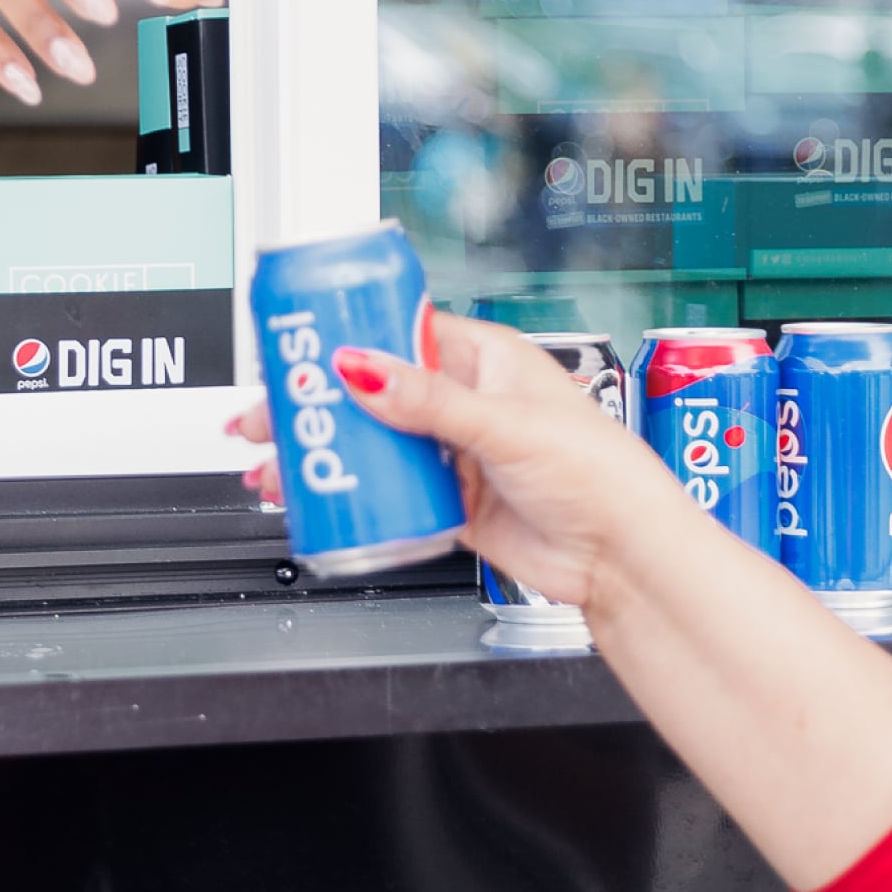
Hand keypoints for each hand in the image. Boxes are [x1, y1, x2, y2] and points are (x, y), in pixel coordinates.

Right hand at [230, 312, 689, 607]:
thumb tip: (364, 369)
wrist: (624, 559)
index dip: (346, 337)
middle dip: (315, 405)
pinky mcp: (450, 502)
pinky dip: (349, 495)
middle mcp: (465, 401)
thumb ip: (430, 401)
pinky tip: (319, 499)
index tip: (299, 347)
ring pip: (373, 444)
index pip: (400, 332)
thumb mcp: (505, 425)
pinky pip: (387, 492)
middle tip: (266, 416)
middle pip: (372, 392)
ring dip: (324, 454)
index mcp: (485, 360)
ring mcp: (454, 453)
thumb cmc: (600, 474)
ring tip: (276, 467)